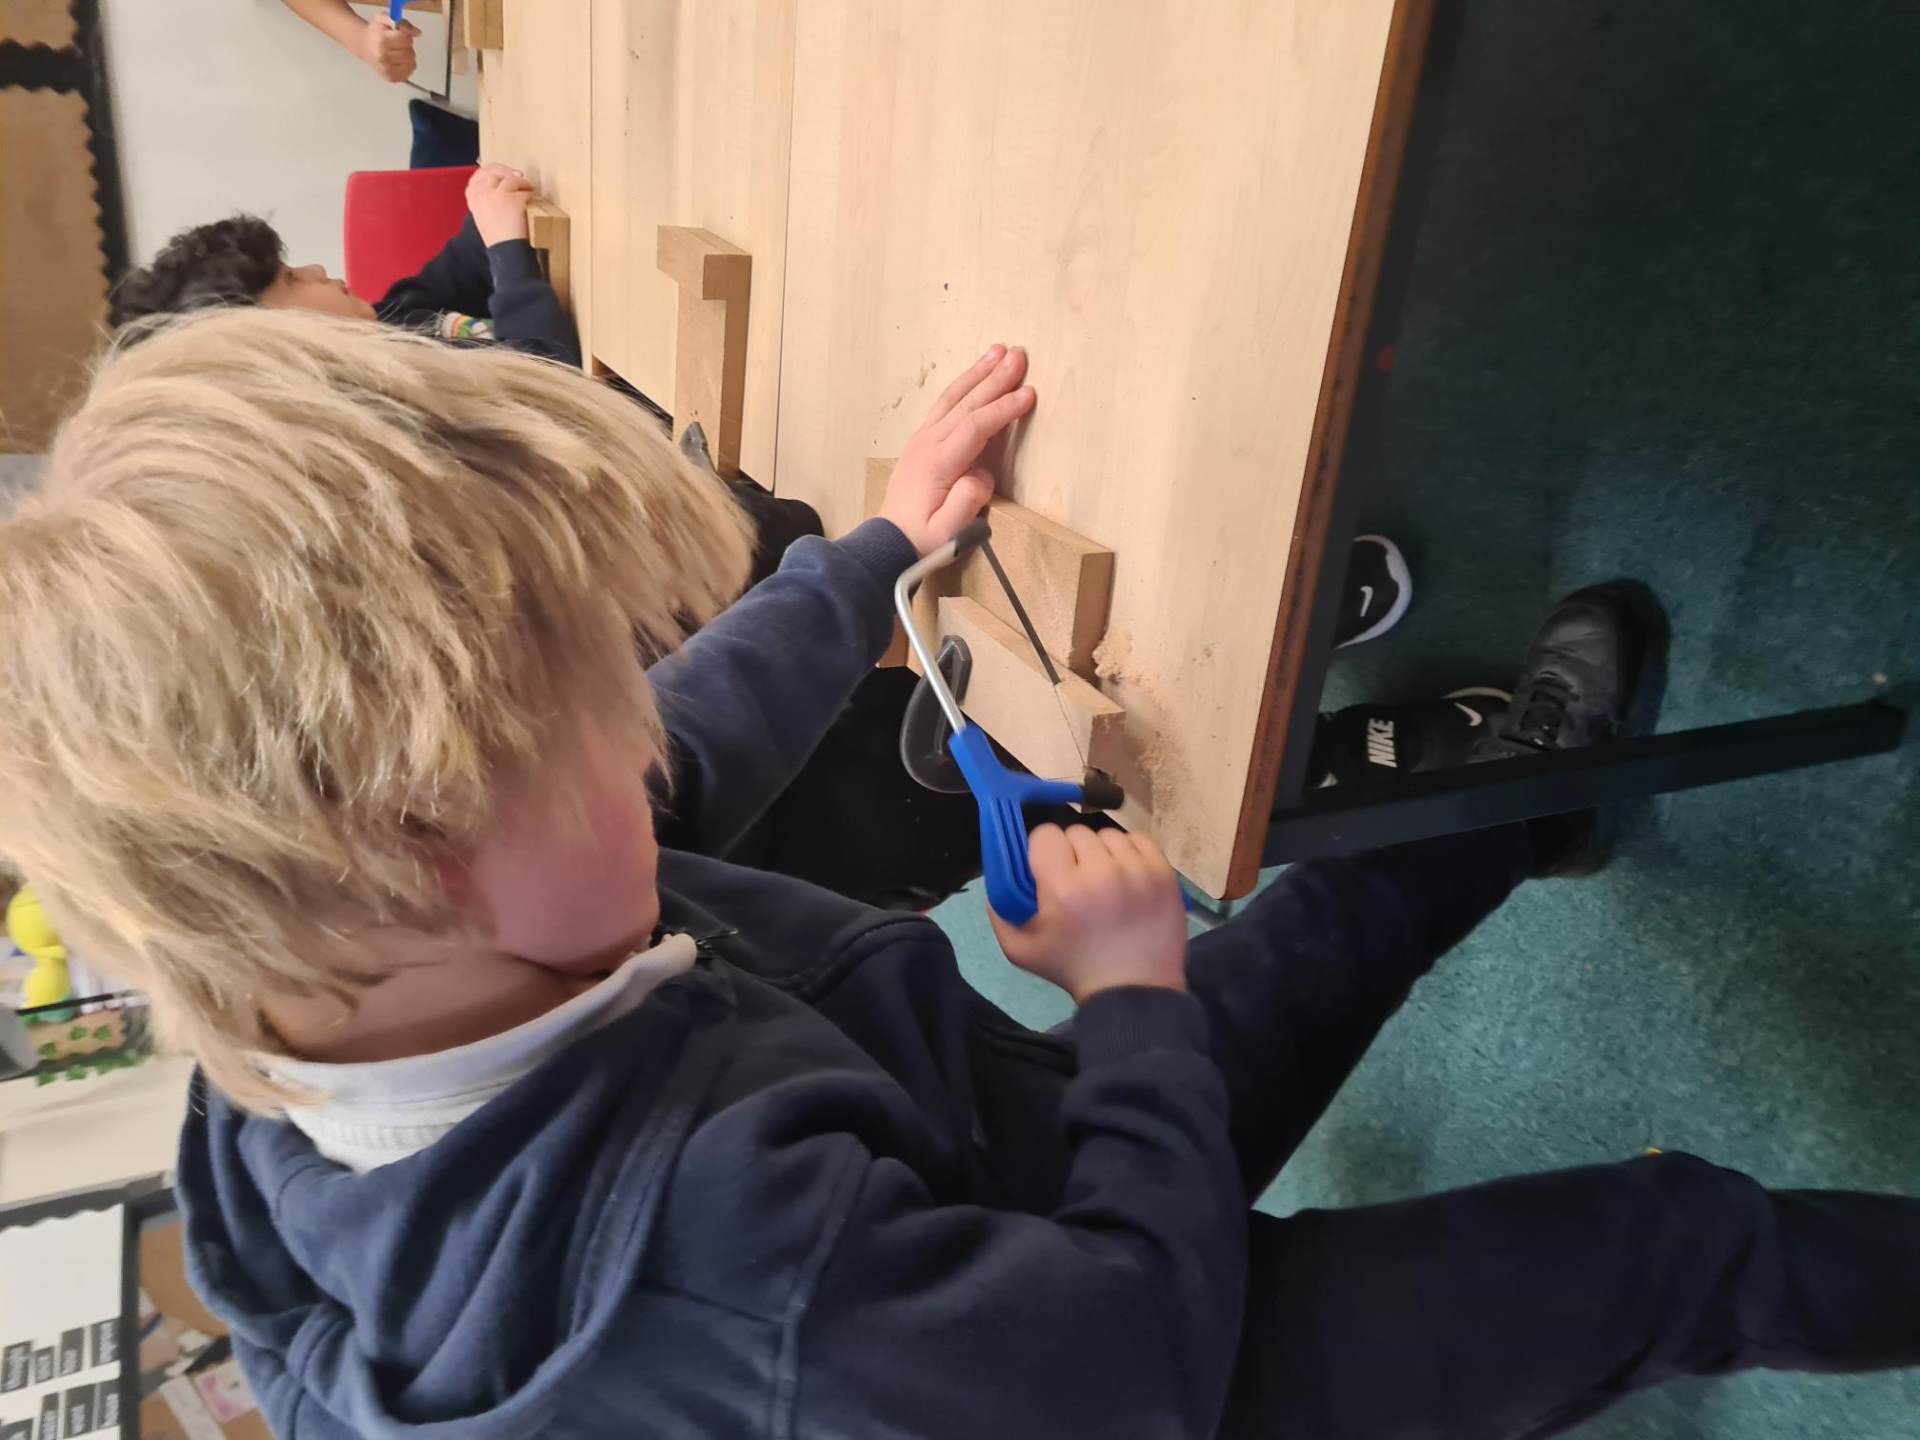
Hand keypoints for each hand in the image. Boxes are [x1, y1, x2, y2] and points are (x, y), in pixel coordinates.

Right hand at [355, 16, 418, 82]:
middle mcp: (383, 57)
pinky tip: (399, 61)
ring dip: (408, 57)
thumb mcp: (384, 18)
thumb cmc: (376, 33)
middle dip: (406, 47)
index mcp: (382, 41)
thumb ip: (402, 22)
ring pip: (412, 63)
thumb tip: (417, 32)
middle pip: (410, 52)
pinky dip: (407, 66)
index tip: (398, 34)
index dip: (405, 35)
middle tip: (397, 44)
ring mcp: (387, 69)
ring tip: (397, 52)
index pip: (406, 39)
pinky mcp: (391, 78)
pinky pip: (410, 72)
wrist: (364, 45)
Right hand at [467, 164, 535, 246]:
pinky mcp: (511, 198)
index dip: (492, 171)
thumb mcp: (483, 215)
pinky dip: (529, 191)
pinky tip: (532, 196)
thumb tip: (499, 187)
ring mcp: (496, 195)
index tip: (503, 173)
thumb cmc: (497, 237)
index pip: (479, 175)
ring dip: (521, 181)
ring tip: (528, 187)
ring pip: (509, 178)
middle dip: (507, 172)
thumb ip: (486, 200)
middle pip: (493, 173)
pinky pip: (522, 188)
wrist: (505, 249)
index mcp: (473, 198)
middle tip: (518, 176)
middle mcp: (482, 193)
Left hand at [879, 344, 1035, 555]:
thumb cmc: (923, 539)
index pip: (974, 427)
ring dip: (977, 373)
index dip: (1002, 409)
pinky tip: (976, 374)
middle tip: (1018, 355)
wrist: (889, 540)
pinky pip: (945, 404)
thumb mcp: (948, 533)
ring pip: (953, 398)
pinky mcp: (923, 440)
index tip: (1028, 393)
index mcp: (938, 464)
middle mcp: (929, 443)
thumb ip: (967, 502)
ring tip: (998, 351)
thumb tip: (983, 473)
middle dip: (994, 378)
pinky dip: (963, 385)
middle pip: (966, 403)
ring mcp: (923, 438)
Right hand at [990, 826, 1187, 1004]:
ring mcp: (1137, 870)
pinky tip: (1126, 875)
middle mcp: (1101, 872)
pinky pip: (1139, 840)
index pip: (1046, 834)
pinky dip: (1130, 853)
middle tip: (1076, 880)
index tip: (1048, 869)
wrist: (1133, 990)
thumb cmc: (1073, 969)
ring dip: (1102, 853)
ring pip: (1108, 835)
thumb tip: (999, 872)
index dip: (1043, 850)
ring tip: (1104, 880)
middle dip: (1072, 853)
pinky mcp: (1163, 873)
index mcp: (1063, 888)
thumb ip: (1000, 909)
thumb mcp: (1021, 949)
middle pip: (1077, 833)